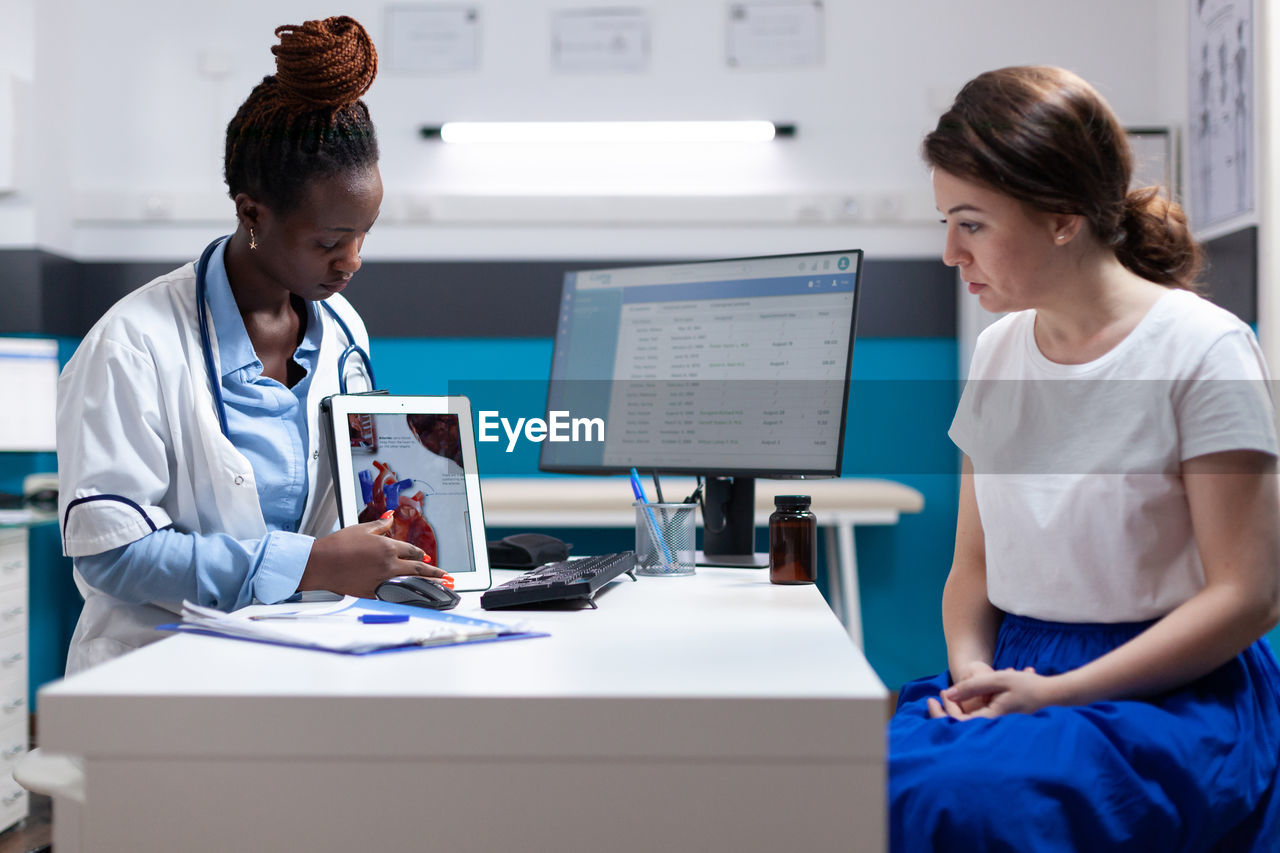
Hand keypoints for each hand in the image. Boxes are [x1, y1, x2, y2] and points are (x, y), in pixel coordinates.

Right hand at [298, 515, 447, 597]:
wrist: (320, 563)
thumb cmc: (337, 545)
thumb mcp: (361, 529)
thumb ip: (380, 525)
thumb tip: (391, 517)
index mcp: (387, 547)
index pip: (411, 550)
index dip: (420, 554)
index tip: (426, 557)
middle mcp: (388, 564)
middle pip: (418, 568)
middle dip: (434, 572)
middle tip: (446, 576)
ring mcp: (381, 580)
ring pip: (411, 583)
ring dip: (427, 585)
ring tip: (439, 588)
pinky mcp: (372, 593)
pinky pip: (394, 595)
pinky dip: (406, 596)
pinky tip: (415, 599)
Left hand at [928, 667, 1057, 719]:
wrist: (1056, 696)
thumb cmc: (1030, 686)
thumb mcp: (999, 680)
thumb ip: (973, 686)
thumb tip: (949, 694)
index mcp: (991, 720)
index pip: (958, 723)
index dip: (944, 710)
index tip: (939, 694)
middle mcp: (994, 729)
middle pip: (962, 727)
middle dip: (947, 712)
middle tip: (938, 696)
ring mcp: (1000, 729)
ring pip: (972, 724)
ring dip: (960, 709)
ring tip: (952, 694)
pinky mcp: (1004, 725)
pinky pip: (982, 720)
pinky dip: (974, 708)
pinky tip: (973, 695)